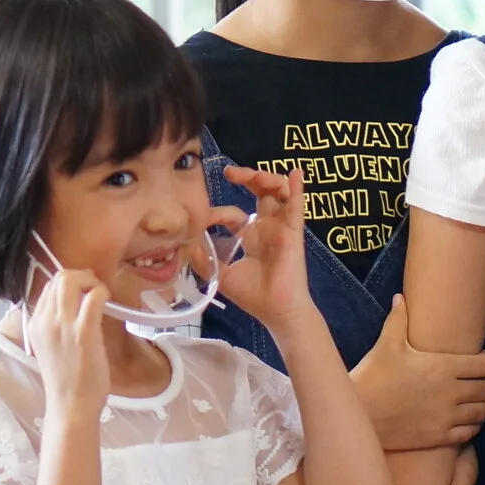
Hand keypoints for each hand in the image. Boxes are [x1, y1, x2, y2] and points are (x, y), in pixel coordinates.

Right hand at [23, 264, 108, 417]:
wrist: (70, 406)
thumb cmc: (66, 381)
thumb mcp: (51, 347)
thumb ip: (57, 325)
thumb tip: (76, 305)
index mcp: (34, 324)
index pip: (48, 287)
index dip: (69, 282)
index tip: (84, 290)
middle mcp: (44, 321)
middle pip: (59, 277)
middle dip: (81, 276)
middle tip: (94, 288)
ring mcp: (62, 325)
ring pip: (71, 280)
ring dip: (91, 281)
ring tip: (101, 294)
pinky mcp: (83, 332)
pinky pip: (93, 297)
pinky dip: (102, 291)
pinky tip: (108, 301)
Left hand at [213, 165, 314, 333]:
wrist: (276, 311)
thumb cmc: (254, 296)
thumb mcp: (222, 275)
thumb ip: (205, 260)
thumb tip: (187, 244)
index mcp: (253, 236)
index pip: (239, 211)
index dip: (222, 211)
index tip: (207, 217)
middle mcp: (268, 226)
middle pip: (262, 191)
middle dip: (248, 177)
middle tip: (230, 172)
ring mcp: (281, 226)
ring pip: (279, 192)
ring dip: (267, 178)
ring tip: (254, 176)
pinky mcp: (293, 231)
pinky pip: (297, 205)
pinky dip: (296, 188)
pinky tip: (294, 174)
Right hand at [352, 294, 484, 452]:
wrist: (359, 413)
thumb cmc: (373, 376)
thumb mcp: (387, 345)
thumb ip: (398, 319)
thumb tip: (400, 298)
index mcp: (442, 366)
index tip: (478, 361)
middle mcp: (450, 392)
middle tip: (477, 382)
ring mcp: (447, 417)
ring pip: (483, 412)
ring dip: (480, 406)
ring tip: (471, 402)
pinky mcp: (440, 437)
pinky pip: (470, 433)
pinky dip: (470, 426)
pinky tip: (461, 420)